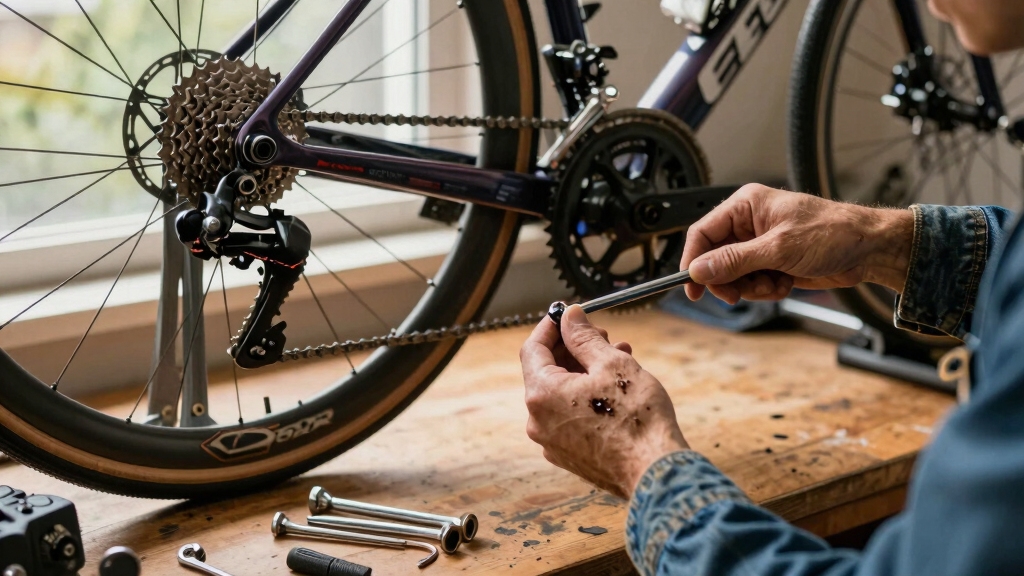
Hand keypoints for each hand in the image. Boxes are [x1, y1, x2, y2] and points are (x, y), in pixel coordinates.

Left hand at [519, 305, 687, 498]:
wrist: (656, 473)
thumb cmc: (637, 419)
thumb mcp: (612, 364)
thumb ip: (584, 337)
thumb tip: (569, 317)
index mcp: (542, 395)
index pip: (533, 348)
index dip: (551, 326)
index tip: (567, 314)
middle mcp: (538, 421)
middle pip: (547, 371)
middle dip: (574, 348)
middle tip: (602, 334)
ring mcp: (552, 442)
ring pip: (561, 394)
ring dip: (585, 371)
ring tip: (618, 358)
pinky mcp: (569, 456)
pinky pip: (569, 416)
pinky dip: (586, 397)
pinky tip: (615, 388)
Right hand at [679, 184, 914, 303]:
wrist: (869, 250)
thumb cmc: (833, 233)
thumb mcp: (778, 248)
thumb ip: (734, 260)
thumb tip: (698, 269)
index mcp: (746, 206)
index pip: (703, 233)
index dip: (693, 260)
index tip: (692, 286)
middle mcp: (749, 223)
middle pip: (715, 258)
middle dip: (727, 279)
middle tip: (736, 294)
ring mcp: (760, 244)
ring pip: (732, 275)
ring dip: (749, 287)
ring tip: (773, 284)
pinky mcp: (772, 262)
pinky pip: (751, 283)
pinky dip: (764, 289)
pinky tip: (784, 284)